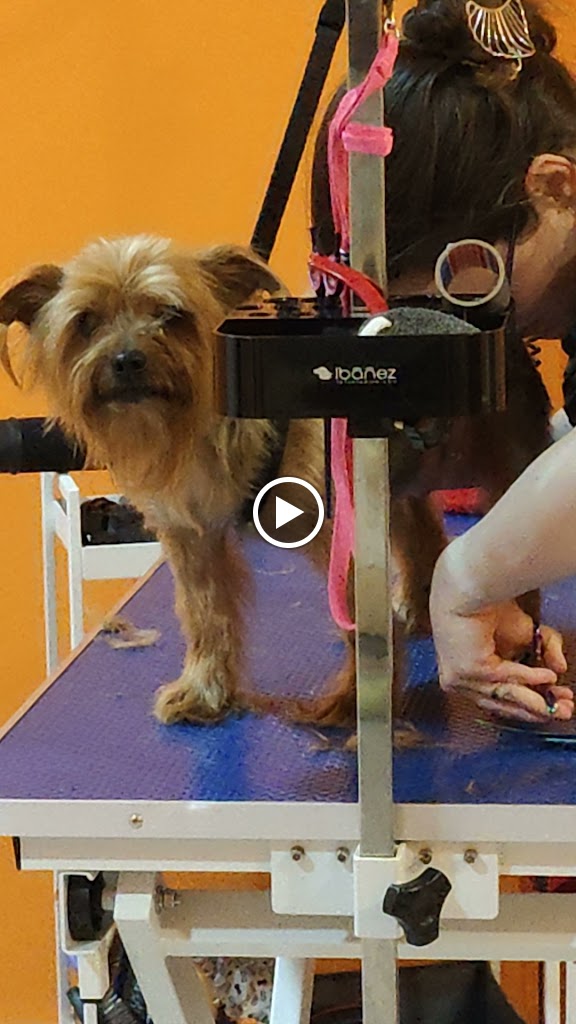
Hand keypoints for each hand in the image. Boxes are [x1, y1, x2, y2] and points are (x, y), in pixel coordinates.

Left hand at [430, 561, 572, 721]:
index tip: (559, 703)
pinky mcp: (469, 670)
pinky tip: (549, 676)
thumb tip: (560, 668)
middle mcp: (466, 682)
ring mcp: (464, 679)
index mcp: (474, 676)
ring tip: (562, 705)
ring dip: (537, 703)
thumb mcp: (525, 634)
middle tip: (565, 711)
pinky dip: (530, 678)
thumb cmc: (486, 607)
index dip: (534, 704)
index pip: (505, 698)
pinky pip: (506, 678)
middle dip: (539, 710)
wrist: (467, 589)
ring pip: (507, 697)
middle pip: (507, 704)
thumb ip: (545, 650)